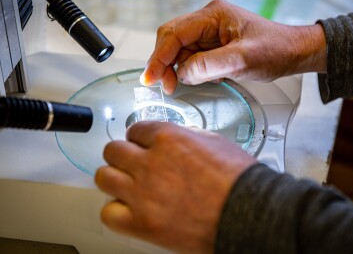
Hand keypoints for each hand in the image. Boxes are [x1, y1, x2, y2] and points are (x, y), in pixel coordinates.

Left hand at [95, 121, 255, 252]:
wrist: (247, 214)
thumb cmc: (240, 181)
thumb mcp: (216, 142)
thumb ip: (187, 137)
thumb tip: (175, 138)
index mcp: (168, 138)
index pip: (136, 130)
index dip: (141, 138)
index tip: (143, 145)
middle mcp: (150, 163)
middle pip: (114, 150)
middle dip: (124, 156)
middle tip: (133, 164)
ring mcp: (142, 193)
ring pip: (104, 177)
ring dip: (116, 179)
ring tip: (128, 185)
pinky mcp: (141, 222)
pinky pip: (109, 212)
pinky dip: (117, 210)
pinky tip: (130, 209)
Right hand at [141, 0, 327, 93]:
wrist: (295, 52)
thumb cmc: (276, 50)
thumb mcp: (242, 60)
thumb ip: (209, 66)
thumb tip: (183, 73)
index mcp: (213, 15)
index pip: (174, 33)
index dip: (159, 57)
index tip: (152, 78)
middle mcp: (208, 20)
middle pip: (172, 40)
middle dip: (165, 64)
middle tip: (165, 87)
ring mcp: (211, 31)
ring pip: (181, 50)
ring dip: (179, 69)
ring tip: (183, 86)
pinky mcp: (216, 44)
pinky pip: (194, 56)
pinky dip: (192, 70)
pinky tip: (201, 79)